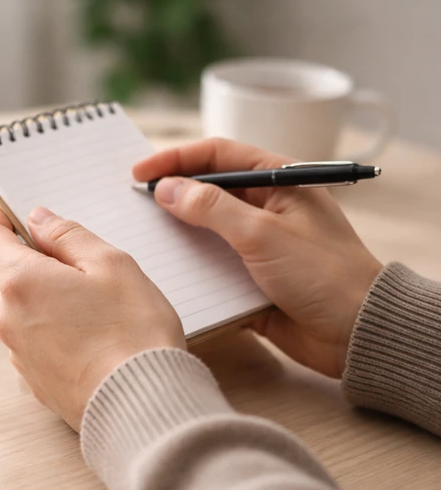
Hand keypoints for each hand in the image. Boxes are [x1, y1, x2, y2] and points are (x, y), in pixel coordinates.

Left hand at [0, 205, 185, 429]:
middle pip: (7, 275)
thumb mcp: (111, 264)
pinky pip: (35, 342)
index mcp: (20, 282)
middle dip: (34, 262)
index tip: (12, 212)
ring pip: (22, 310)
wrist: (142, 406)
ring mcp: (19, 354)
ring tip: (93, 306)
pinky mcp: (34, 381)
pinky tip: (91, 337)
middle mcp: (8, 320)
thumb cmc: (133, 333)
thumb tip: (38, 220)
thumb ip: (68, 235)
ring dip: (45, 299)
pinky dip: (53, 331)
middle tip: (78, 262)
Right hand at [133, 138, 382, 378]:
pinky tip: (166, 273)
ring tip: (142, 238)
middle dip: (171, 195)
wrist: (357, 334)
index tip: (139, 174)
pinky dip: (189, 269)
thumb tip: (168, 189)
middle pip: (208, 190)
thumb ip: (211, 208)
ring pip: (205, 231)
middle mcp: (267, 208)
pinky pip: (211, 267)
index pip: (218, 155)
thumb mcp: (262, 234)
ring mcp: (258, 244)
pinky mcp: (250, 278)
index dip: (175, 159)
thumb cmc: (325, 275)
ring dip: (176, 235)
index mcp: (279, 182)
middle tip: (132, 204)